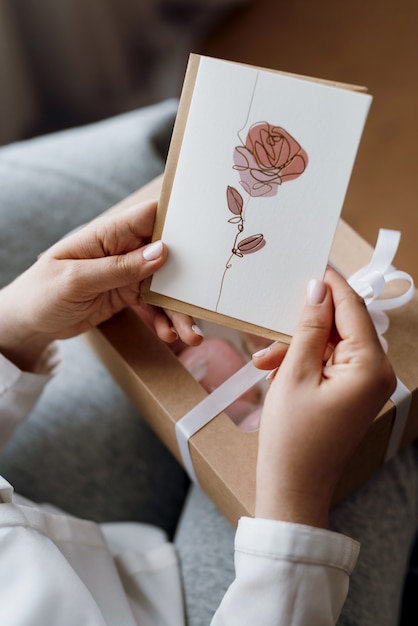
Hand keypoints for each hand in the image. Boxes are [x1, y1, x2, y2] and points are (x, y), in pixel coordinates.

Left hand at [0, 201, 202, 370]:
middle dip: (189, 278)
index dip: (181, 220)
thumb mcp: (77, 280)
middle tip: (206, 300)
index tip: (209, 234)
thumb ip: (120, 267)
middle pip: (168, 255)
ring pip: (166, 286)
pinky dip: (165, 320)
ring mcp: (127, 273)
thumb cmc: (41, 293)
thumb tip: (162, 252)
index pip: (151, 216)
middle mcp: (123, 250)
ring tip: (192, 334)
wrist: (28, 323)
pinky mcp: (128, 295)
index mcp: (109, 234)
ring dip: (180, 309)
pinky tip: (170, 335)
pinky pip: (155, 306)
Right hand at [253, 267, 395, 526]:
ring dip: (298, 345)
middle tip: (272, 326)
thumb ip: (309, 327)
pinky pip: (329, 362)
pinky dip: (303, 361)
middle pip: (342, 325)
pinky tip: (275, 370)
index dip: (330, 283)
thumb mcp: (295, 373)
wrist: (292, 489)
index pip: (352, 308)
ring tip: (265, 361)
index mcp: (370, 366)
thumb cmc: (292, 438)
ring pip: (331, 344)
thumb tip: (318, 288)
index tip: (310, 260)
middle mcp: (377, 373)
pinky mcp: (352, 392)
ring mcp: (366, 384)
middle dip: (304, 323)